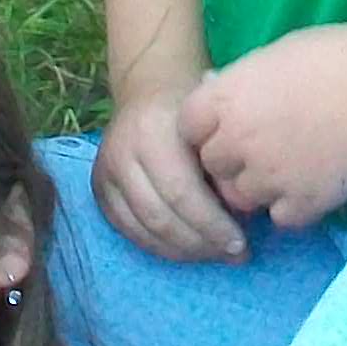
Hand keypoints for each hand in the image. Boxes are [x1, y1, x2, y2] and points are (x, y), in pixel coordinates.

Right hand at [94, 82, 246, 262]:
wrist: (149, 90)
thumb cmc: (193, 109)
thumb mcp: (213, 125)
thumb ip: (224, 165)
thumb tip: (246, 214)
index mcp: (152, 131)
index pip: (180, 192)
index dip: (212, 225)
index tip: (242, 243)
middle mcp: (121, 153)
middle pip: (160, 217)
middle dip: (201, 244)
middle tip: (234, 255)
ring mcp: (105, 173)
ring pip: (143, 230)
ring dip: (183, 251)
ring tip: (216, 254)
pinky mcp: (100, 192)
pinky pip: (130, 232)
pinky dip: (162, 248)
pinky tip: (189, 250)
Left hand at [181, 22, 346, 228]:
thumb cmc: (340, 58)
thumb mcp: (275, 55)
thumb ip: (240, 82)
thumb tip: (215, 92)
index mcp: (227, 97)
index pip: (187, 126)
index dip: (206, 126)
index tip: (226, 123)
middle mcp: (239, 140)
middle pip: (212, 165)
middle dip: (229, 158)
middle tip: (263, 144)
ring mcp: (269, 176)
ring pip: (241, 197)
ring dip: (257, 186)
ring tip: (291, 163)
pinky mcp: (303, 203)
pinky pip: (280, 217)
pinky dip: (292, 205)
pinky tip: (313, 180)